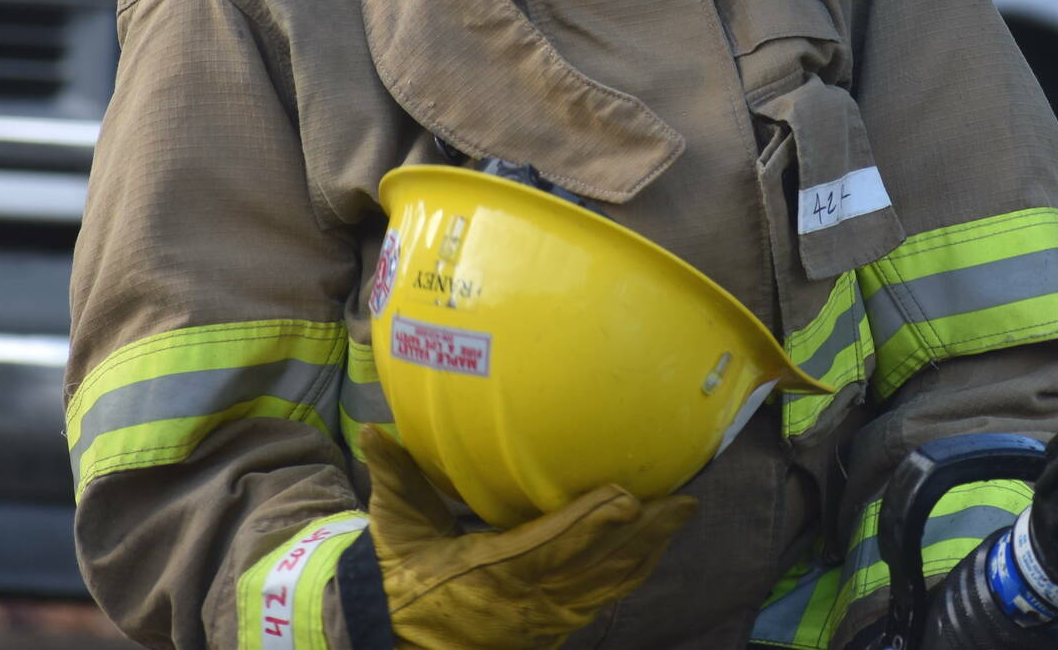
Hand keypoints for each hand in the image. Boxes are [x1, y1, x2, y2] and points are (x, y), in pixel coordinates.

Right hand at [361, 425, 696, 649]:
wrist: (389, 631)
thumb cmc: (395, 569)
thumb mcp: (392, 522)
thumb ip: (392, 473)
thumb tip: (374, 428)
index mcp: (483, 572)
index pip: (546, 548)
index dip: (589, 523)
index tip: (626, 496)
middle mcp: (519, 603)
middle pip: (593, 568)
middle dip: (641, 535)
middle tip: (683, 502)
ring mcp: (536, 622)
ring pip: (603, 588)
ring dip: (644, 553)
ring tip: (679, 517)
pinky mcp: (545, 630)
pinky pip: (596, 602)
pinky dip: (627, 576)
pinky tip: (650, 551)